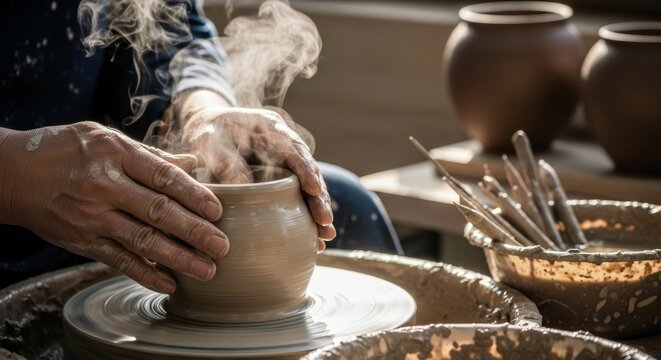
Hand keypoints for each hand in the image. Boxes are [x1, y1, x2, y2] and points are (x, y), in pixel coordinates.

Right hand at [0, 122, 229, 292]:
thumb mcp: (106, 139)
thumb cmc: (67, 150)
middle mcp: (105, 186)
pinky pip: (118, 260)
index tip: (218, 211)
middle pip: (157, 212)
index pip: (162, 177)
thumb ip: (150, 156)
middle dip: (194, 231)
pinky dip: (145, 274)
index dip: (193, 195)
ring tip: (206, 270)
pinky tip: (170, 284)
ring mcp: (92, 216)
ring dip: (178, 258)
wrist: (12, 173)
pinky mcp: (82, 240)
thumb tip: (192, 163)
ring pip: (142, 241)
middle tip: (222, 246)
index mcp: (116, 154)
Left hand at [176, 90, 335, 249]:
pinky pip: (297, 199)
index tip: (314, 189)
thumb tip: (244, 188)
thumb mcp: (208, 142)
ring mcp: (285, 164)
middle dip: (319, 197)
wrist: (205, 130)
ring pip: (308, 188)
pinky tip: (313, 240)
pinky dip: (305, 218)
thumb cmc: (206, 133)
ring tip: (324, 237)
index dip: (306, 168)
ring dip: (317, 211)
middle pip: (309, 171)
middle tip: (324, 221)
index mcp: (269, 127)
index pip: (294, 148)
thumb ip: (224, 161)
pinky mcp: (281, 181)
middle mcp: (284, 145)